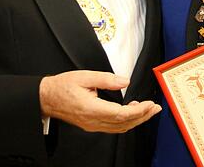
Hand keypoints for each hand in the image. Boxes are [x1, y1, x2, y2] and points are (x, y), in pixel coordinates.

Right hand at [39, 70, 160, 132]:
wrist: (47, 98)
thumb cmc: (63, 86)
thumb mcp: (84, 76)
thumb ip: (106, 79)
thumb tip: (124, 82)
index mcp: (91, 109)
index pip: (121, 114)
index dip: (138, 111)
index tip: (150, 104)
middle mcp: (93, 121)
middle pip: (124, 124)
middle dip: (143, 116)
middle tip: (156, 108)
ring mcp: (92, 125)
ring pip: (120, 128)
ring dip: (136, 120)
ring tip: (149, 110)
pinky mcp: (92, 125)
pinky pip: (113, 127)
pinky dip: (126, 121)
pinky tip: (132, 112)